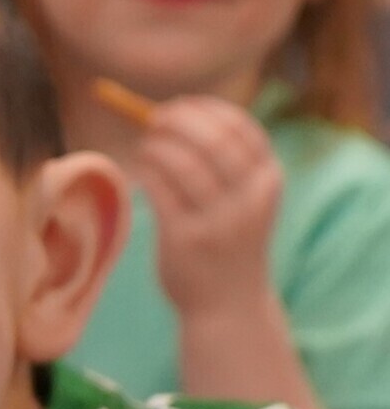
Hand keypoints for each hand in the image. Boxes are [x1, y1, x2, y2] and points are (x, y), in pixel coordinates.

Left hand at [133, 95, 281, 320]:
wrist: (228, 303)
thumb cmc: (229, 240)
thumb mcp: (243, 199)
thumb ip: (224, 161)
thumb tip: (176, 114)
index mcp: (268, 180)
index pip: (241, 128)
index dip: (206, 109)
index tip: (180, 104)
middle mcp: (250, 198)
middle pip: (212, 140)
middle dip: (178, 121)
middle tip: (152, 118)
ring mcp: (219, 221)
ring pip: (183, 163)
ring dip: (157, 145)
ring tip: (145, 145)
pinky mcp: (186, 239)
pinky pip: (160, 190)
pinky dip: (146, 170)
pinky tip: (140, 167)